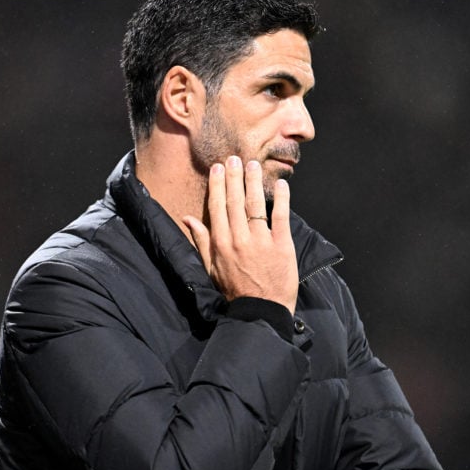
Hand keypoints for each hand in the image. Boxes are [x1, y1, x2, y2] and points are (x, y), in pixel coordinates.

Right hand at [183, 156, 298, 314]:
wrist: (261, 312)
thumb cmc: (234, 291)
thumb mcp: (211, 268)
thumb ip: (201, 241)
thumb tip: (187, 219)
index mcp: (221, 244)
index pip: (217, 207)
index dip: (217, 184)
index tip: (218, 168)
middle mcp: (239, 239)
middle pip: (235, 201)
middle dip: (234, 177)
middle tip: (235, 158)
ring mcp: (261, 241)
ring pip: (255, 204)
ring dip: (254, 182)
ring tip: (253, 165)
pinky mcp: (282, 245)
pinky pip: (281, 216)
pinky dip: (282, 198)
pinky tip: (282, 184)